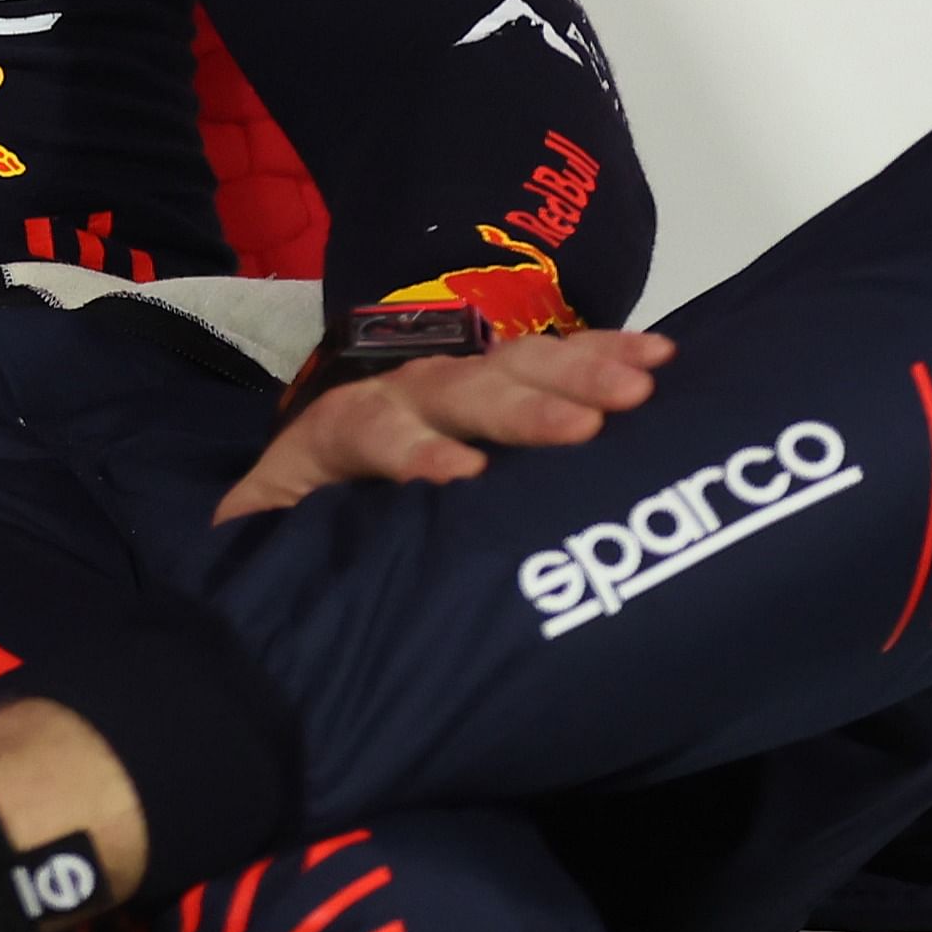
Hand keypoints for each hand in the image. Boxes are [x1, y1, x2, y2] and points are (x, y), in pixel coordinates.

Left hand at [214, 324, 671, 520]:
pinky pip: (555, 361)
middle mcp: (397, 399)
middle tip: (584, 425)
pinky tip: (659, 356)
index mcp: (336, 436)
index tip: (458, 474)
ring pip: (511, 366)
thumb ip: (274, 548)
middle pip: (454, 390)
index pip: (370, 433)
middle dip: (518, 406)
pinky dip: (605, 355)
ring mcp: (455, 386)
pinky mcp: (502, 387)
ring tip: (640, 387)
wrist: (314, 483)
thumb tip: (271, 577)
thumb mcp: (273, 537)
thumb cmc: (304, 525)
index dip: (410, 451)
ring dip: (577, 372)